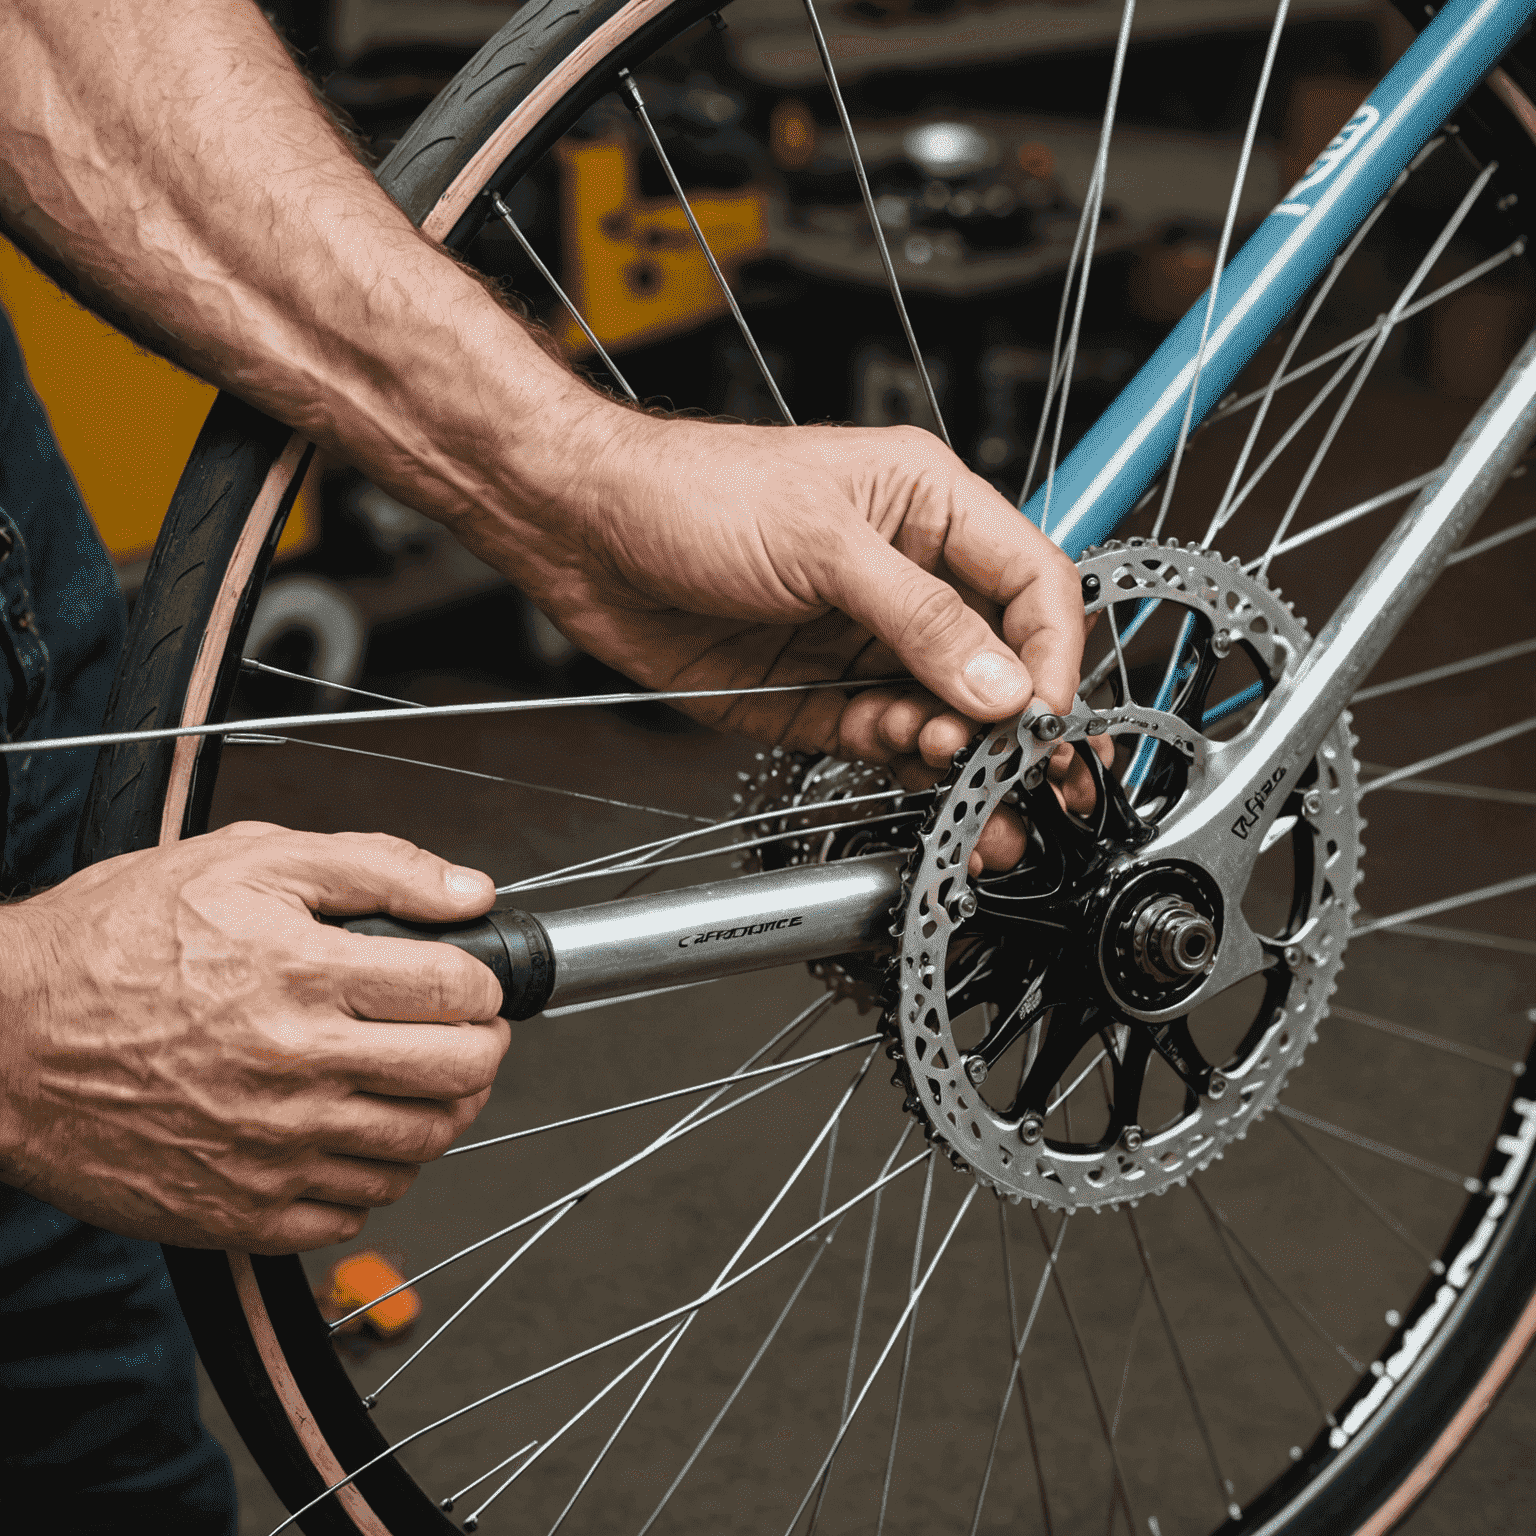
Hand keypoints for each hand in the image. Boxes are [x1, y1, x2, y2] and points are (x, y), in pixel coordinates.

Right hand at [0, 824, 506, 1253]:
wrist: (2, 1041)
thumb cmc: (115, 942)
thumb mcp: (244, 861)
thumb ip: (373, 869)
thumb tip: (467, 893)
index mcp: (304, 976)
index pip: (456, 992)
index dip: (483, 984)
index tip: (471, 983)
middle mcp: (296, 1068)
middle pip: (457, 1075)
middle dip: (481, 1049)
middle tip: (464, 1034)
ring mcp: (271, 1149)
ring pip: (417, 1148)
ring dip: (437, 1113)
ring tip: (413, 1082)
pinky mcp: (240, 1211)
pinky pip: (352, 1211)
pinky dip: (371, 1175)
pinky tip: (348, 1135)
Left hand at [459, 409, 1095, 867]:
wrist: (587, 536)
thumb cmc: (690, 493)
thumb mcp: (819, 541)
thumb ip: (919, 619)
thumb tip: (1002, 683)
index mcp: (929, 508)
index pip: (1032, 584)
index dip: (1053, 652)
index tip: (1044, 714)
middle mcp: (908, 578)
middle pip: (1000, 663)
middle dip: (1014, 721)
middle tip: (1012, 771)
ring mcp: (866, 641)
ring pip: (948, 713)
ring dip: (958, 751)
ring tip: (948, 766)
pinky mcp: (823, 695)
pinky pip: (887, 738)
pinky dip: (901, 757)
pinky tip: (897, 752)